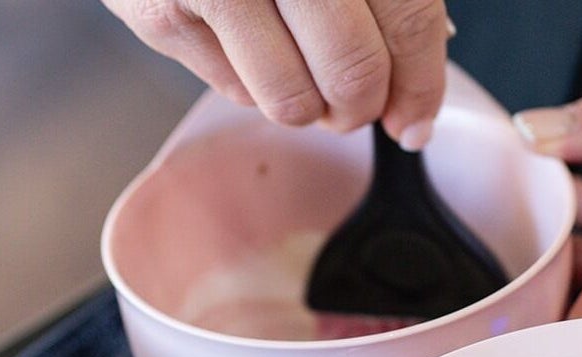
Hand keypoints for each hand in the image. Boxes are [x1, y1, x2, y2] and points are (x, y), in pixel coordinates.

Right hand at [102, 0, 449, 148]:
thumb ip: (386, 5)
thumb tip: (412, 112)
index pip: (408, 19)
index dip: (420, 86)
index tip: (415, 120)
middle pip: (352, 72)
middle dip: (362, 108)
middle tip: (355, 102)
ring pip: (292, 103)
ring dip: (308, 106)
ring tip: (297, 68)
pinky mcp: (161, 14)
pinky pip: (237, 94)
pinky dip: (253, 85)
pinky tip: (244, 41)